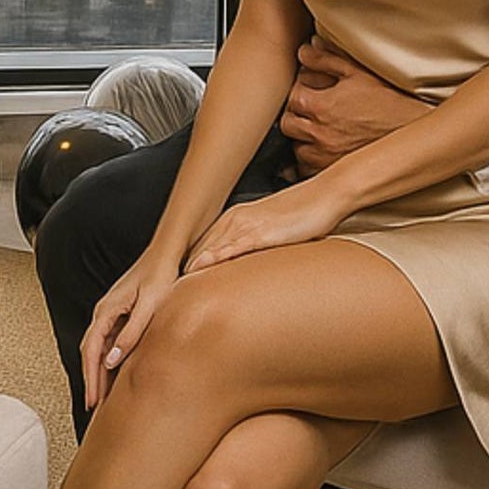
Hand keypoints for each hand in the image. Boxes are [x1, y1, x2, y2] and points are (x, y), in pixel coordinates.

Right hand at [80, 248, 180, 412]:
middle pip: (91, 352)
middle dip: (92, 380)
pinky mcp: (122, 312)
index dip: (90, 378)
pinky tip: (117, 372)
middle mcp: (104, 312)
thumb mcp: (149, 306)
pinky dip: (110, 360)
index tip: (92, 401)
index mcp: (106, 311)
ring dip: (100, 371)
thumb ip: (131, 333)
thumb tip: (112, 361)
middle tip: (95, 406)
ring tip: (104, 396)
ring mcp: (112, 312)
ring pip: (100, 348)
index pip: (91, 351)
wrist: (167, 252)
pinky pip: (111, 341)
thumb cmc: (160, 275)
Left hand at [182, 178, 341, 273]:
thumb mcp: (274, 232)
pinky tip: (202, 269)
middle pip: (197, 249)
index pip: (200, 246)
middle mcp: (235, 220)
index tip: (170, 286)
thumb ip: (255, 246)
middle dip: (179, 271)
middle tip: (161, 294)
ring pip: (209, 248)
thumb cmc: (306, 214)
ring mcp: (247, 225)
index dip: (184, 267)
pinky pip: (233, 247)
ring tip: (172, 289)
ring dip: (190, 269)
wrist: (328, 194)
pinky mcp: (262, 232)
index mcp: (236, 219)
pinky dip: (215, 259)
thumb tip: (246, 265)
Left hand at [280, 37, 430, 174]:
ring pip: (295, 148)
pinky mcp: (332, 173)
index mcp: (321, 105)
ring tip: (316, 131)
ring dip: (301, 139)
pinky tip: (319, 153)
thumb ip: (326, 59)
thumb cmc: (387, 101)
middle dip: (296, 115)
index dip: (299, 92)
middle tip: (309, 112)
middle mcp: (318, 133)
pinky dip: (308, 163)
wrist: (412, 131)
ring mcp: (324, 156)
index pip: (292, 97)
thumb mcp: (357, 72)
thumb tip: (304, 51)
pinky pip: (306, 171)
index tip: (309, 92)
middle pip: (288, 124)